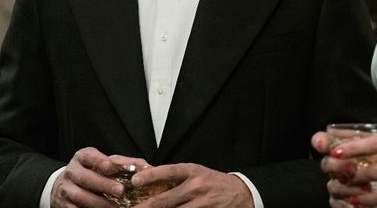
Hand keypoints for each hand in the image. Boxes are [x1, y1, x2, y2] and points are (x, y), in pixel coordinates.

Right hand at [52, 147, 149, 207]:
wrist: (63, 185)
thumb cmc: (88, 172)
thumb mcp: (101, 162)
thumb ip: (121, 163)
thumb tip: (144, 166)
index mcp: (82, 158)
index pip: (89, 156)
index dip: (100, 160)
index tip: (111, 165)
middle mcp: (71, 172)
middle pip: (85, 178)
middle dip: (103, 184)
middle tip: (120, 191)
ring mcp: (66, 189)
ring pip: (80, 196)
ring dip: (99, 203)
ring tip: (115, 207)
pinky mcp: (64, 205)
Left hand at [134, 163, 253, 207]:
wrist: (241, 193)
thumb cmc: (214, 183)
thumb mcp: (197, 173)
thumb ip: (176, 178)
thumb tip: (150, 184)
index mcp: (192, 172)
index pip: (168, 172)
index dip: (150, 176)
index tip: (135, 181)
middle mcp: (196, 187)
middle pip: (165, 200)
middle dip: (145, 207)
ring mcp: (202, 204)